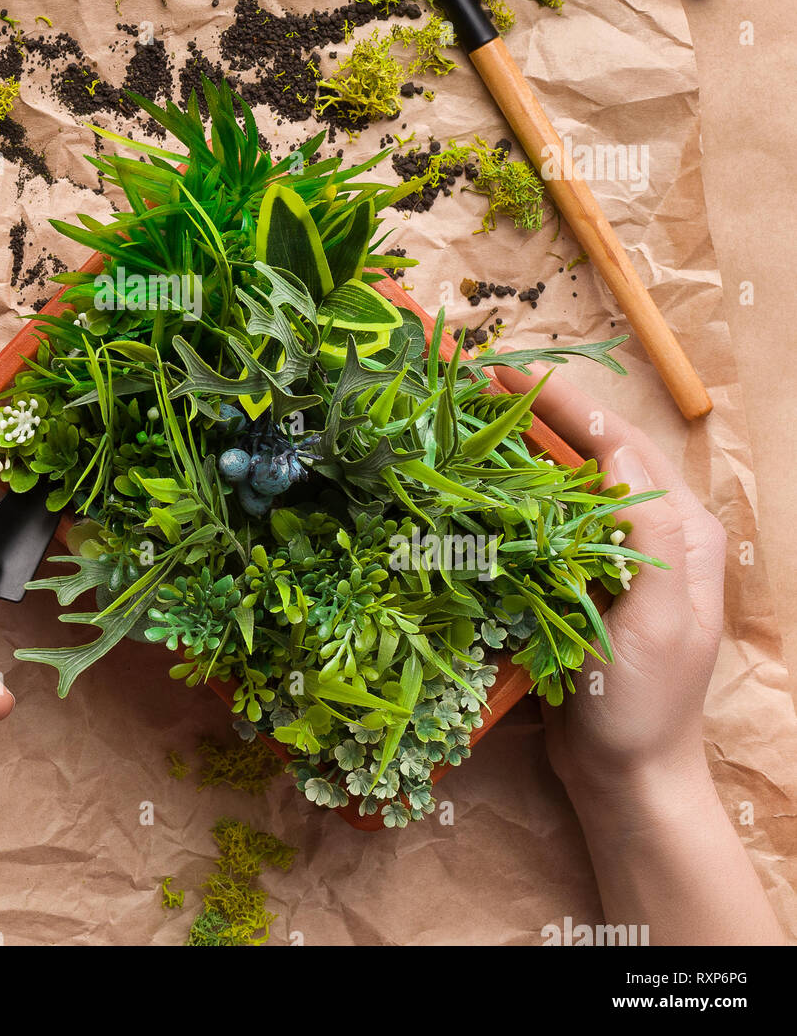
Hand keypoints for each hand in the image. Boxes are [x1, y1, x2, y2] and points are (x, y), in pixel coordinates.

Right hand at [496, 366, 724, 799]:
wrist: (626, 776)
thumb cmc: (645, 705)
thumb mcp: (661, 621)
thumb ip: (654, 537)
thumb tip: (616, 457)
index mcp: (682, 532)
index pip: (619, 444)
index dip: (563, 403)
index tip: (503, 375)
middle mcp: (654, 532)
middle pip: (593, 451)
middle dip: (538, 413)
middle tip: (476, 386)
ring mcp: (617, 556)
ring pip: (568, 481)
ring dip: (522, 447)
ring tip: (470, 420)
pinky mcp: (583, 580)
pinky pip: (549, 520)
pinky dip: (514, 494)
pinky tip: (478, 485)